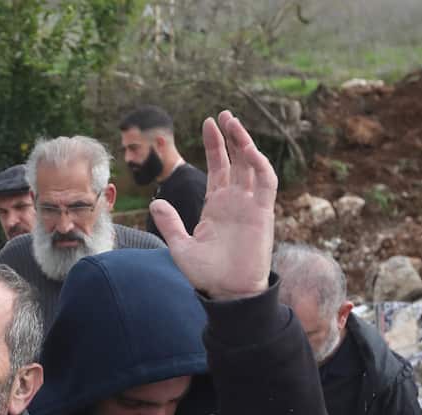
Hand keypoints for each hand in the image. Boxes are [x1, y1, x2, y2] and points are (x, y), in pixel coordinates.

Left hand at [151, 111, 276, 300]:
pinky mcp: (263, 213)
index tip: (208, 123)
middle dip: (230, 136)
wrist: (228, 292)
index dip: (214, 145)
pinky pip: (266, 183)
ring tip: (233, 122)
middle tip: (223, 114)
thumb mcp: (181, 246)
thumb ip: (170, 224)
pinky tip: (248, 150)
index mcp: (216, 205)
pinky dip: (259, 164)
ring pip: (251, 165)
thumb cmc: (207, 274)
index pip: (217, 167)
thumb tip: (155, 203)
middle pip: (235, 160)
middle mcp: (235, 201)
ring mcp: (250, 205)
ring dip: (244, 143)